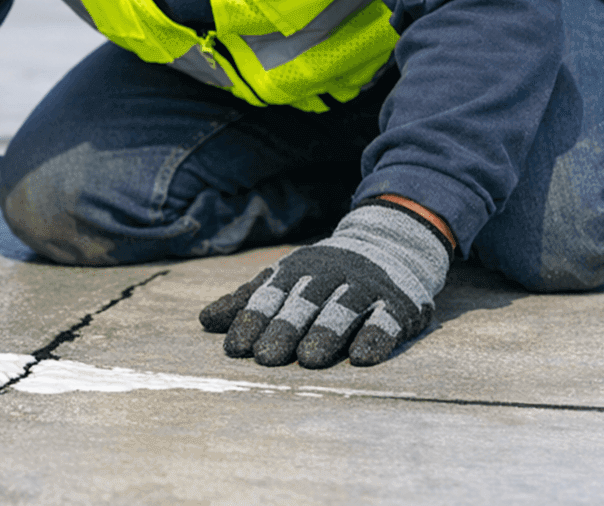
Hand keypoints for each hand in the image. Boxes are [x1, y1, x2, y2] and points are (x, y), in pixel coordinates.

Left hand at [199, 201, 451, 367]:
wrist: (391, 242)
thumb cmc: (325, 273)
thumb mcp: (287, 278)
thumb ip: (249, 300)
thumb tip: (204, 321)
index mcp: (298, 270)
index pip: (270, 295)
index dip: (253, 320)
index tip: (236, 348)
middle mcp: (330, 275)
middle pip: (304, 303)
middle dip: (284, 329)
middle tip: (266, 358)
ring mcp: (365, 286)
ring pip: (343, 308)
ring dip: (326, 332)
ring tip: (308, 360)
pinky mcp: (398, 302)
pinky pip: (386, 319)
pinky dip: (375, 336)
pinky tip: (362, 357)